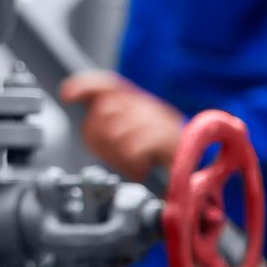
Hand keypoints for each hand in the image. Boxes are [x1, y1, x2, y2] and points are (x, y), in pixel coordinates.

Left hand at [62, 70, 184, 182]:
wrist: (200, 181)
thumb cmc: (165, 163)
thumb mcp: (135, 141)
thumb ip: (112, 127)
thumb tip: (90, 124)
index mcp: (144, 105)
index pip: (110, 84)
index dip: (85, 86)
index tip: (66, 95)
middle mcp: (152, 107)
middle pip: (106, 110)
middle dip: (99, 138)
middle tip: (111, 156)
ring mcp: (162, 121)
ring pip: (117, 130)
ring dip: (118, 155)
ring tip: (130, 165)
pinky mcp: (170, 139)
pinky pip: (134, 147)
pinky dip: (133, 164)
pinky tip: (141, 169)